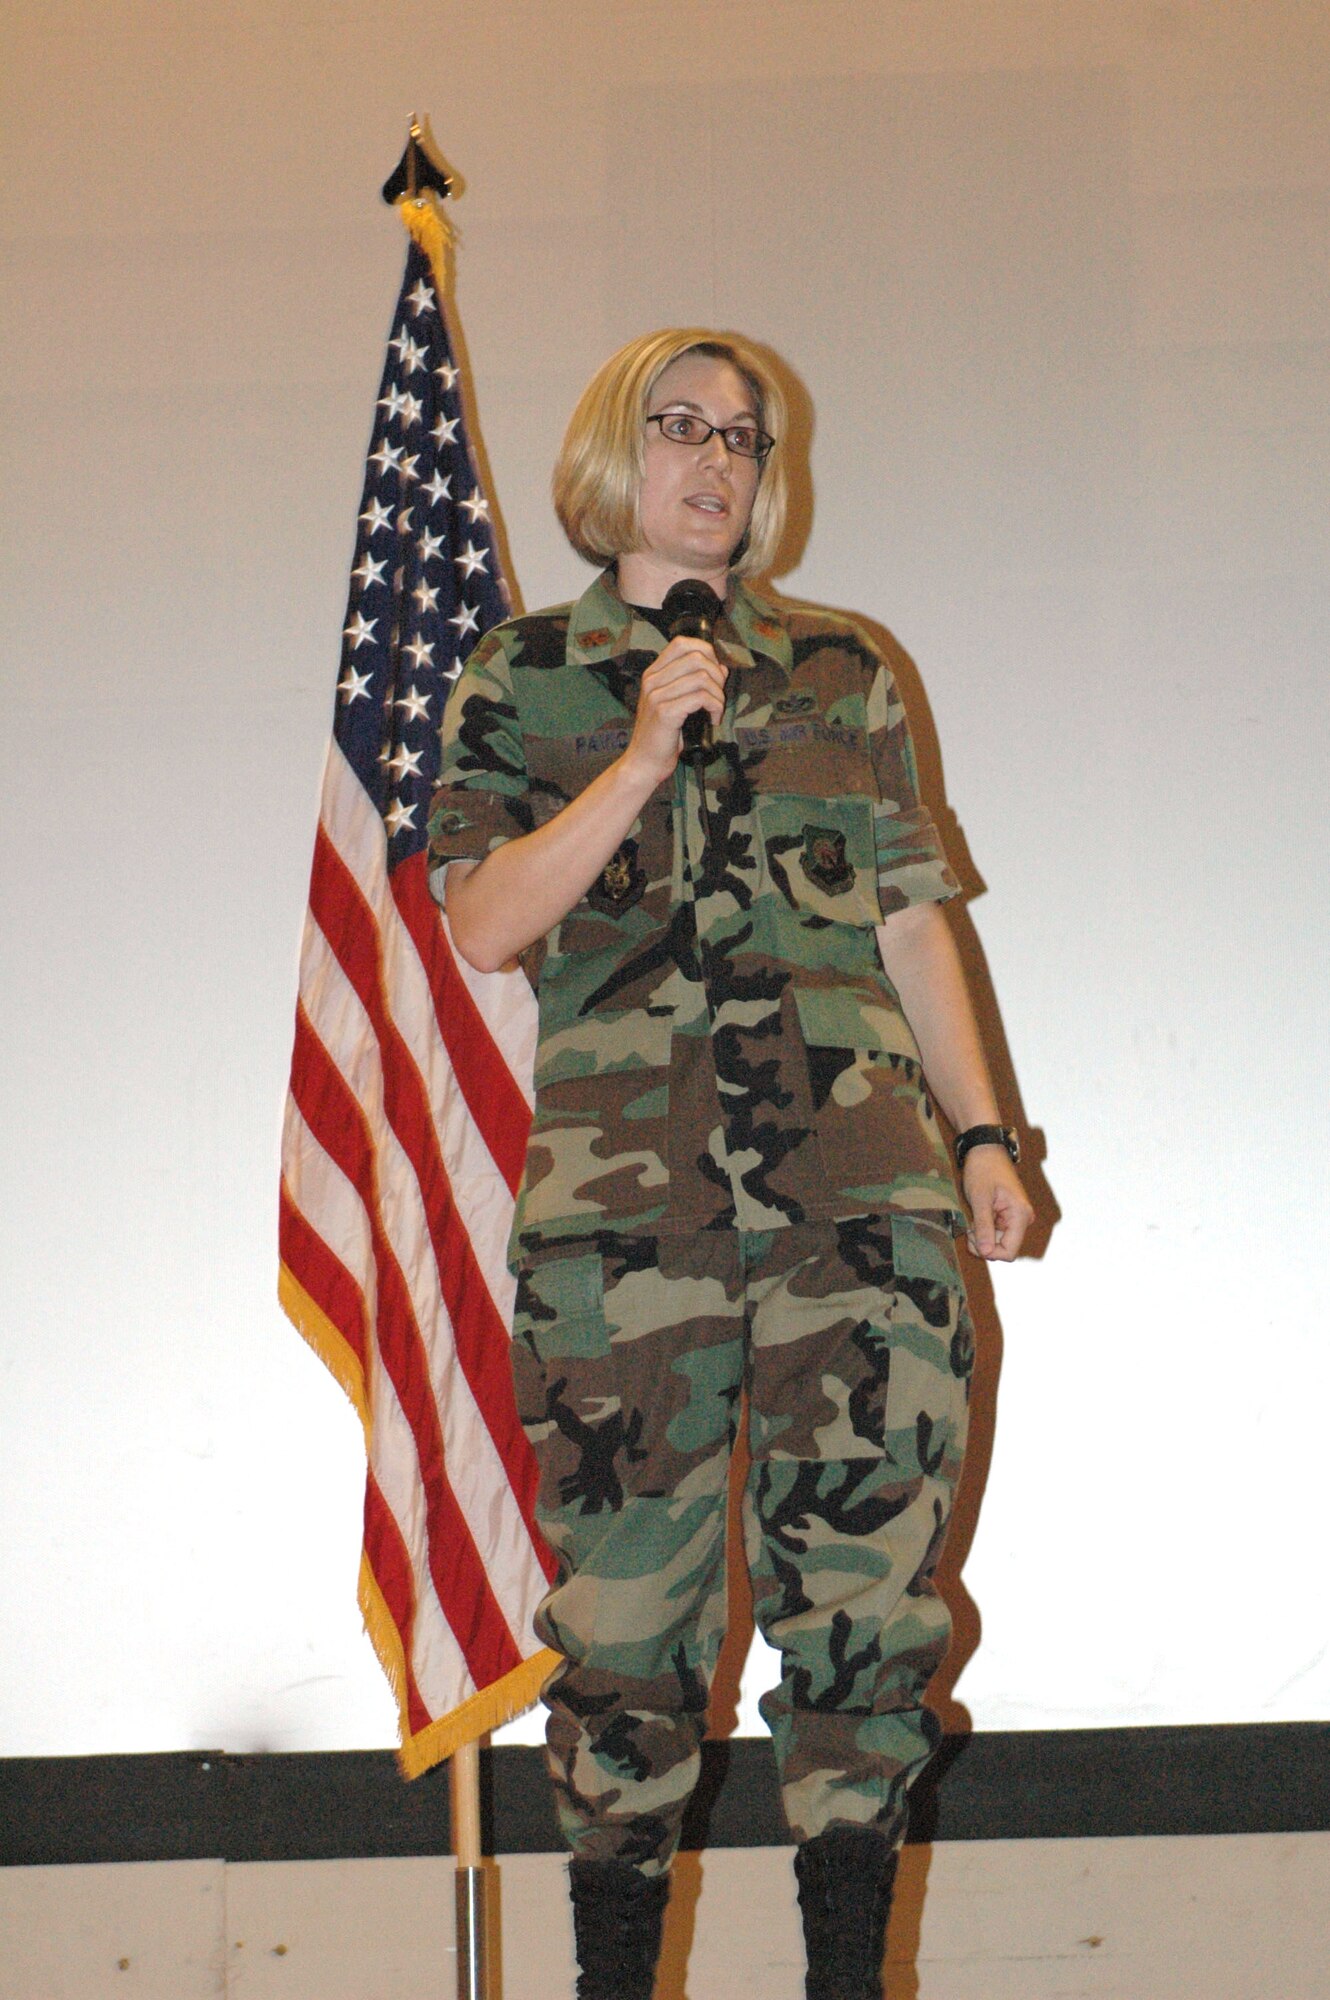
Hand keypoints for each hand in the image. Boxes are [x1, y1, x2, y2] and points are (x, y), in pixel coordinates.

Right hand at [623, 636, 726, 784]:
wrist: (643, 762)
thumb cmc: (661, 735)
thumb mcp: (676, 703)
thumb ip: (694, 683)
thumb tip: (721, 668)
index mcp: (653, 674)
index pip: (682, 643)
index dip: (705, 652)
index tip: (714, 673)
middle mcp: (652, 680)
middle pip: (696, 657)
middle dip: (717, 675)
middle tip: (718, 695)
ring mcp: (657, 695)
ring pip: (702, 677)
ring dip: (718, 694)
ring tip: (716, 710)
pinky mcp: (665, 712)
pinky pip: (701, 698)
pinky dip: (715, 707)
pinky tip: (713, 720)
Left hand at [962, 1148, 1034, 1260]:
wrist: (986, 1151)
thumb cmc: (983, 1170)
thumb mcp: (980, 1199)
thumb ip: (984, 1227)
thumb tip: (986, 1252)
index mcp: (1020, 1215)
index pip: (1009, 1252)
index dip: (990, 1252)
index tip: (973, 1239)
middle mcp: (1023, 1219)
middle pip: (1004, 1248)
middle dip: (984, 1243)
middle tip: (969, 1228)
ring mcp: (1016, 1217)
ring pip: (999, 1241)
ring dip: (983, 1236)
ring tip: (973, 1220)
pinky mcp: (1009, 1215)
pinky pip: (997, 1232)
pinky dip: (985, 1229)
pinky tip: (977, 1217)